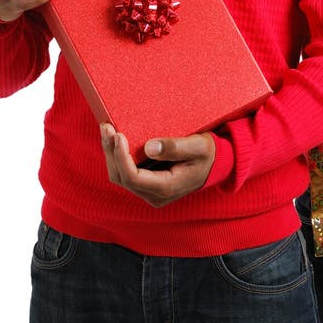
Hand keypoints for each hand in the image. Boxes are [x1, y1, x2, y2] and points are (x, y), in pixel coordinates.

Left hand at [100, 124, 214, 207]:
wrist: (215, 165)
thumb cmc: (208, 154)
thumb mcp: (198, 146)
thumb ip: (175, 147)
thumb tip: (149, 147)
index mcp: (166, 188)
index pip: (133, 178)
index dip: (121, 157)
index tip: (118, 135)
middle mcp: (154, 195)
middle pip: (121, 178)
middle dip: (111, 153)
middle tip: (106, 127)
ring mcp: (149, 191)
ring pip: (120, 176)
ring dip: (110, 153)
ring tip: (106, 129)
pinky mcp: (147, 183)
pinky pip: (125, 173)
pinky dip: (117, 156)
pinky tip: (114, 139)